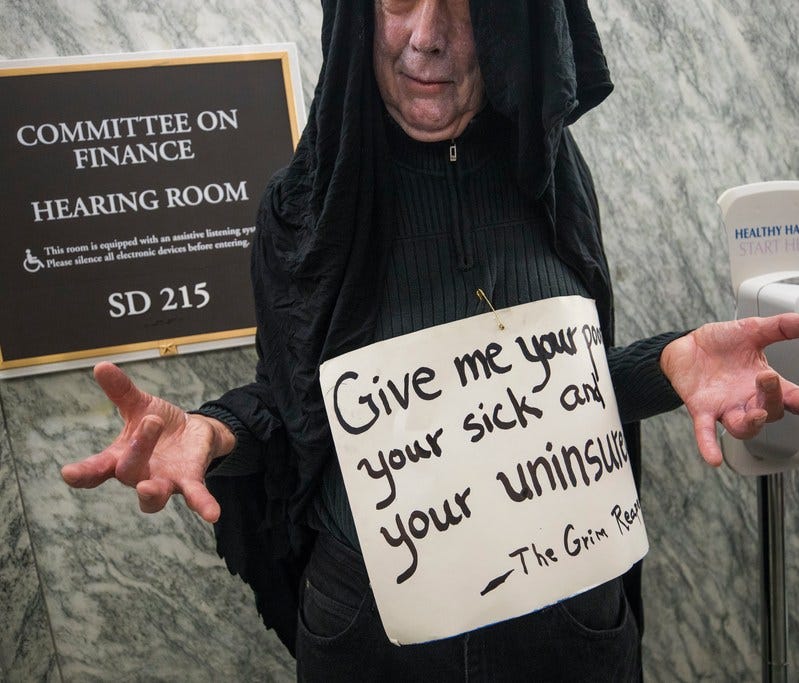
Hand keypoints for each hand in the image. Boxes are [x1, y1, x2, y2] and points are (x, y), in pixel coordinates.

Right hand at [61, 362, 234, 521]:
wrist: (193, 434)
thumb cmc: (159, 423)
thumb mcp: (141, 404)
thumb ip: (122, 390)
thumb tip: (101, 365)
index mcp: (120, 457)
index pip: (95, 469)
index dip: (82, 473)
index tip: (69, 473)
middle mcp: (139, 475)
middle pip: (128, 472)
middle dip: (137, 449)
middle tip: (150, 420)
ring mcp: (164, 482)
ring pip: (154, 494)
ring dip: (152, 491)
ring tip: (150, 487)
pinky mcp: (190, 481)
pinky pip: (196, 497)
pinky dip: (203, 505)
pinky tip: (212, 514)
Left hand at [660, 313, 798, 465]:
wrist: (685, 347)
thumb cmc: (720, 344)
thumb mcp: (752, 330)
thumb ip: (780, 327)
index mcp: (765, 383)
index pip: (792, 397)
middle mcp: (748, 400)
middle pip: (771, 413)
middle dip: (772, 398)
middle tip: (766, 376)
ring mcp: (726, 408)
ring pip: (744, 428)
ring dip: (751, 423)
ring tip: (755, 413)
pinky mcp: (701, 410)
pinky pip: (706, 432)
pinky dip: (708, 445)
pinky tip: (713, 459)